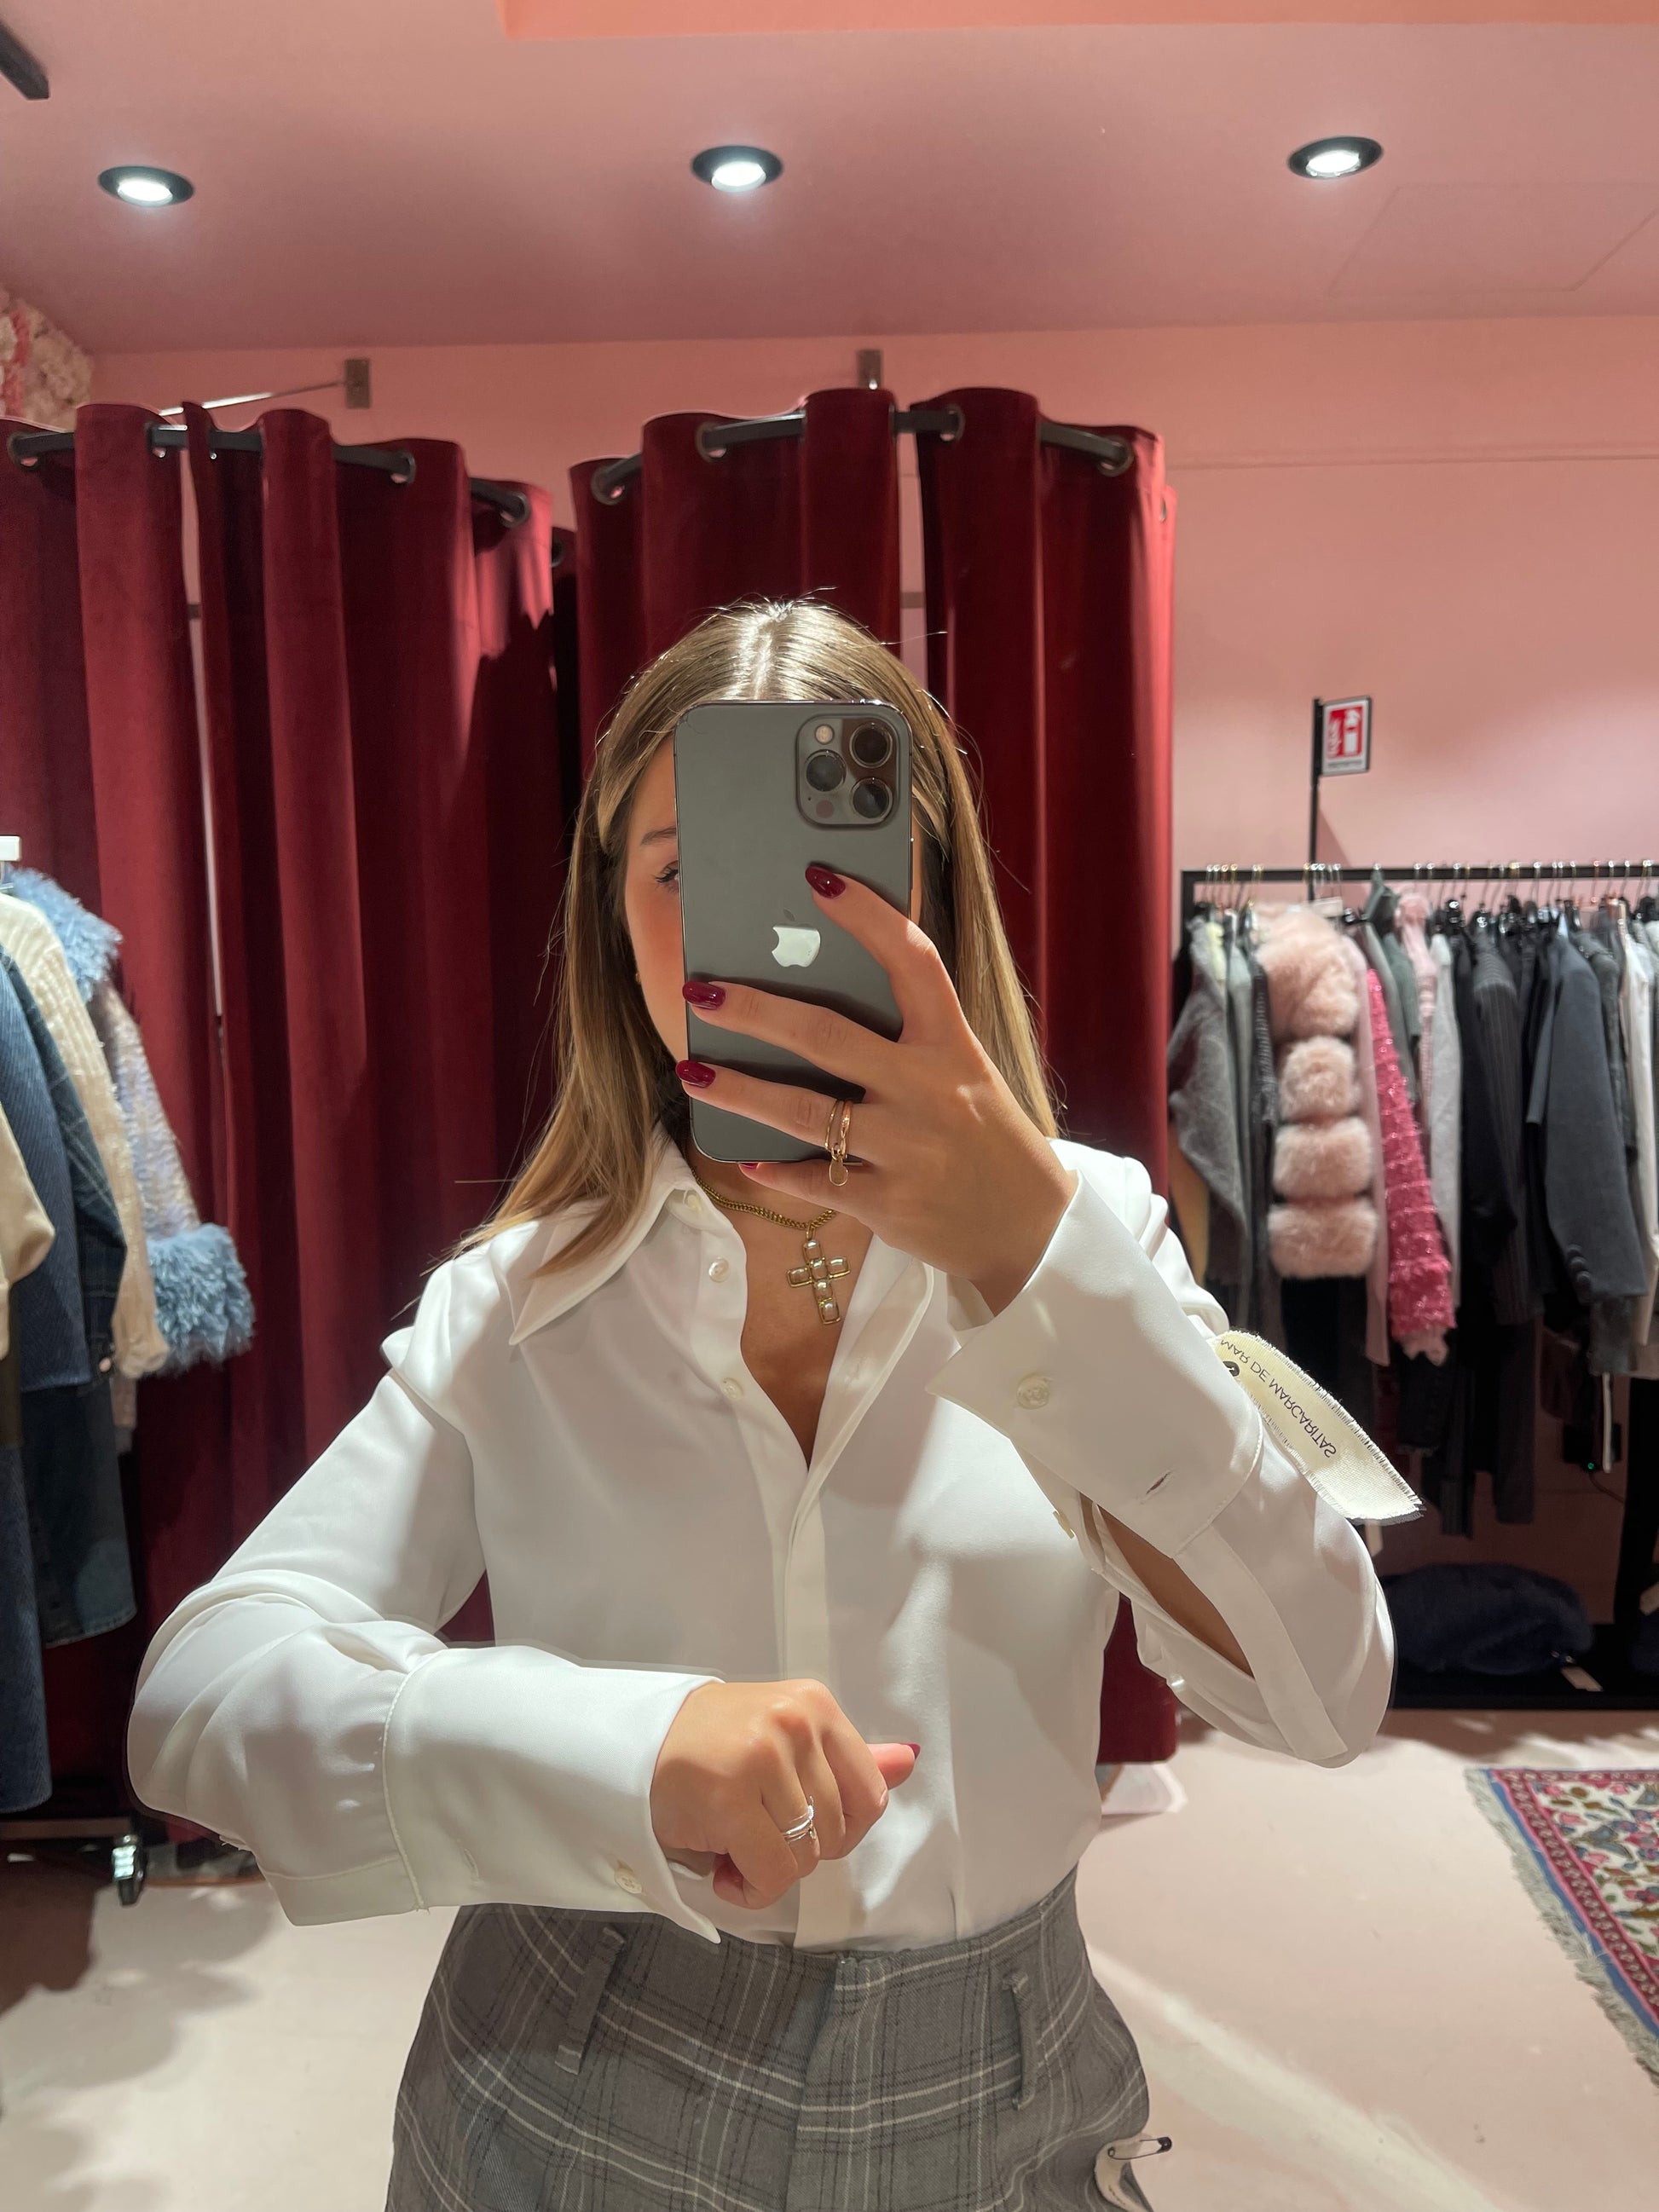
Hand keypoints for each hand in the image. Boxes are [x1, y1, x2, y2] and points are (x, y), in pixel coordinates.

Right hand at [651, 1679, 919, 1909]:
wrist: (640, 1745)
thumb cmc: (719, 1745)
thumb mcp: (790, 1739)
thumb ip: (852, 1757)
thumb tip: (909, 1760)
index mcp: (816, 1705)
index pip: (871, 1796)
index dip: (841, 1829)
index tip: (802, 1824)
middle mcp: (794, 1722)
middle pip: (836, 1833)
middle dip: (798, 1850)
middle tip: (756, 1829)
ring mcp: (761, 1756)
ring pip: (804, 1858)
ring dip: (769, 1870)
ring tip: (735, 1842)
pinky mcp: (728, 1797)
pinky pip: (770, 1873)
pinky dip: (751, 1888)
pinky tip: (725, 1867)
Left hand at [677, 865, 1076, 1313]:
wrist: (1026, 1226)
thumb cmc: (982, 1135)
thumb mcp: (962, 1072)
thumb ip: (907, 1038)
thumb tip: (817, 994)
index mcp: (953, 1045)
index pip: (913, 962)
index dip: (868, 916)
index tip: (819, 879)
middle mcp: (930, 1090)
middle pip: (829, 1037)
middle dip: (756, 1011)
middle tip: (703, 991)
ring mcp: (908, 1149)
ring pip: (806, 1113)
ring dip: (740, 1090)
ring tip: (692, 1071)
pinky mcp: (889, 1203)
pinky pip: (815, 1180)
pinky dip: (775, 1168)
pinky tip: (743, 1155)